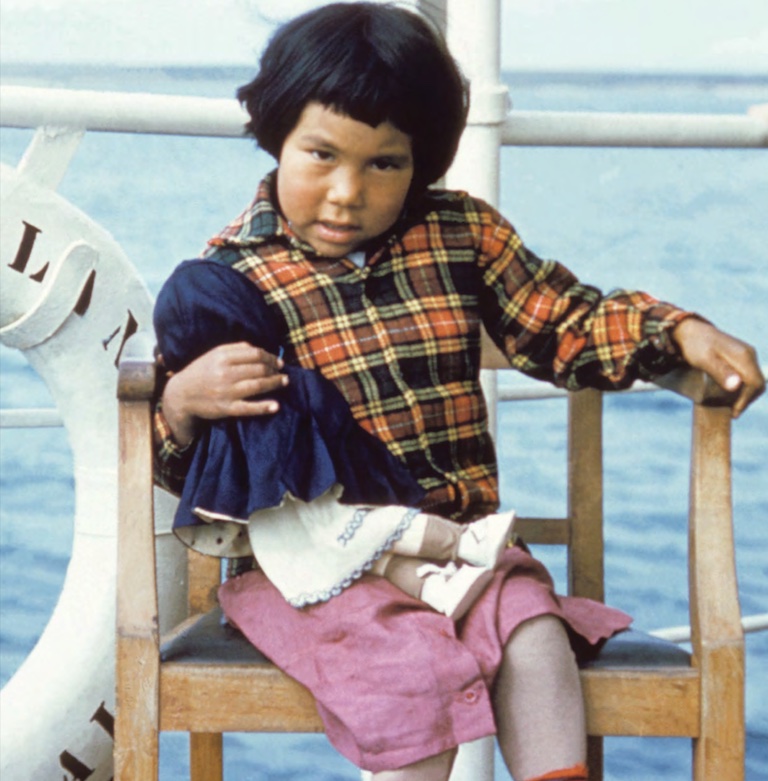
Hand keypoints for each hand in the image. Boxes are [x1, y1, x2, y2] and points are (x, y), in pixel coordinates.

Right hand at [161, 342, 288, 444]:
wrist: (180, 395)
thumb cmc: (200, 372)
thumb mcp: (213, 355)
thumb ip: (234, 349)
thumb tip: (257, 349)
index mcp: (222, 357)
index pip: (254, 354)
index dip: (270, 357)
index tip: (278, 361)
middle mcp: (224, 373)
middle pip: (259, 369)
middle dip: (274, 369)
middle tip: (283, 372)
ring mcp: (226, 391)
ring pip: (257, 385)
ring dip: (275, 383)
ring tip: (285, 381)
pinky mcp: (226, 408)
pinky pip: (248, 408)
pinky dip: (264, 407)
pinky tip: (276, 406)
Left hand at [672, 318, 764, 417]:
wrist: (689, 331)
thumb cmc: (694, 346)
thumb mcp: (704, 360)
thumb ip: (719, 371)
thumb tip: (736, 386)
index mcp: (744, 356)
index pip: (754, 383)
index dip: (746, 400)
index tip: (734, 413)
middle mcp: (749, 354)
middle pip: (758, 382)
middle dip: (748, 400)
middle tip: (733, 412)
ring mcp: (746, 354)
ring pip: (754, 379)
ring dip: (747, 395)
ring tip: (732, 406)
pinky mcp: (741, 356)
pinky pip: (748, 374)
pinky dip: (744, 387)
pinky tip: (733, 394)